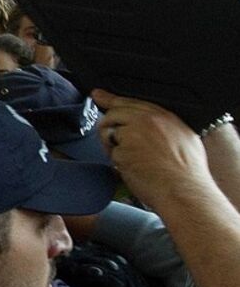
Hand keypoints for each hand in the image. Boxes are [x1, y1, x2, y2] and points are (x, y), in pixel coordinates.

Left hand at [93, 90, 211, 209]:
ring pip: (109, 134)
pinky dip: (118, 163)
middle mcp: (147, 121)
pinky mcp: (122, 151)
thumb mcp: (184, 138)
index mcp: (164, 116)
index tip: (98, 94)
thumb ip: (164, 126)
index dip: (111, 98)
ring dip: (113, 147)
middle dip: (108, 127)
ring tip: (133, 161)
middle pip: (114, 114)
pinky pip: (111, 154)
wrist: (184, 192)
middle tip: (113, 143)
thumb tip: (149, 125)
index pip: (132, 102)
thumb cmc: (188, 173)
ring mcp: (133, 135)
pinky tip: (134, 170)